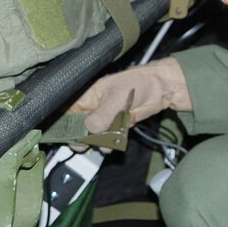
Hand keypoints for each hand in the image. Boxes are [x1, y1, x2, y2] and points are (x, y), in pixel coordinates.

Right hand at [69, 57, 189, 133]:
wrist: (162, 88)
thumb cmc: (138, 83)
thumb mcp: (116, 98)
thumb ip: (102, 115)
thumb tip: (89, 129)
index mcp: (88, 97)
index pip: (69, 113)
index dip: (66, 125)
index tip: (69, 136)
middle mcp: (94, 109)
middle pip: (79, 128)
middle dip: (83, 138)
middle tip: (88, 143)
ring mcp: (106, 119)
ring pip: (95, 137)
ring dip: (102, 142)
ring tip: (110, 139)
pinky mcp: (118, 127)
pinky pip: (110, 140)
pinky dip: (114, 142)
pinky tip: (120, 136)